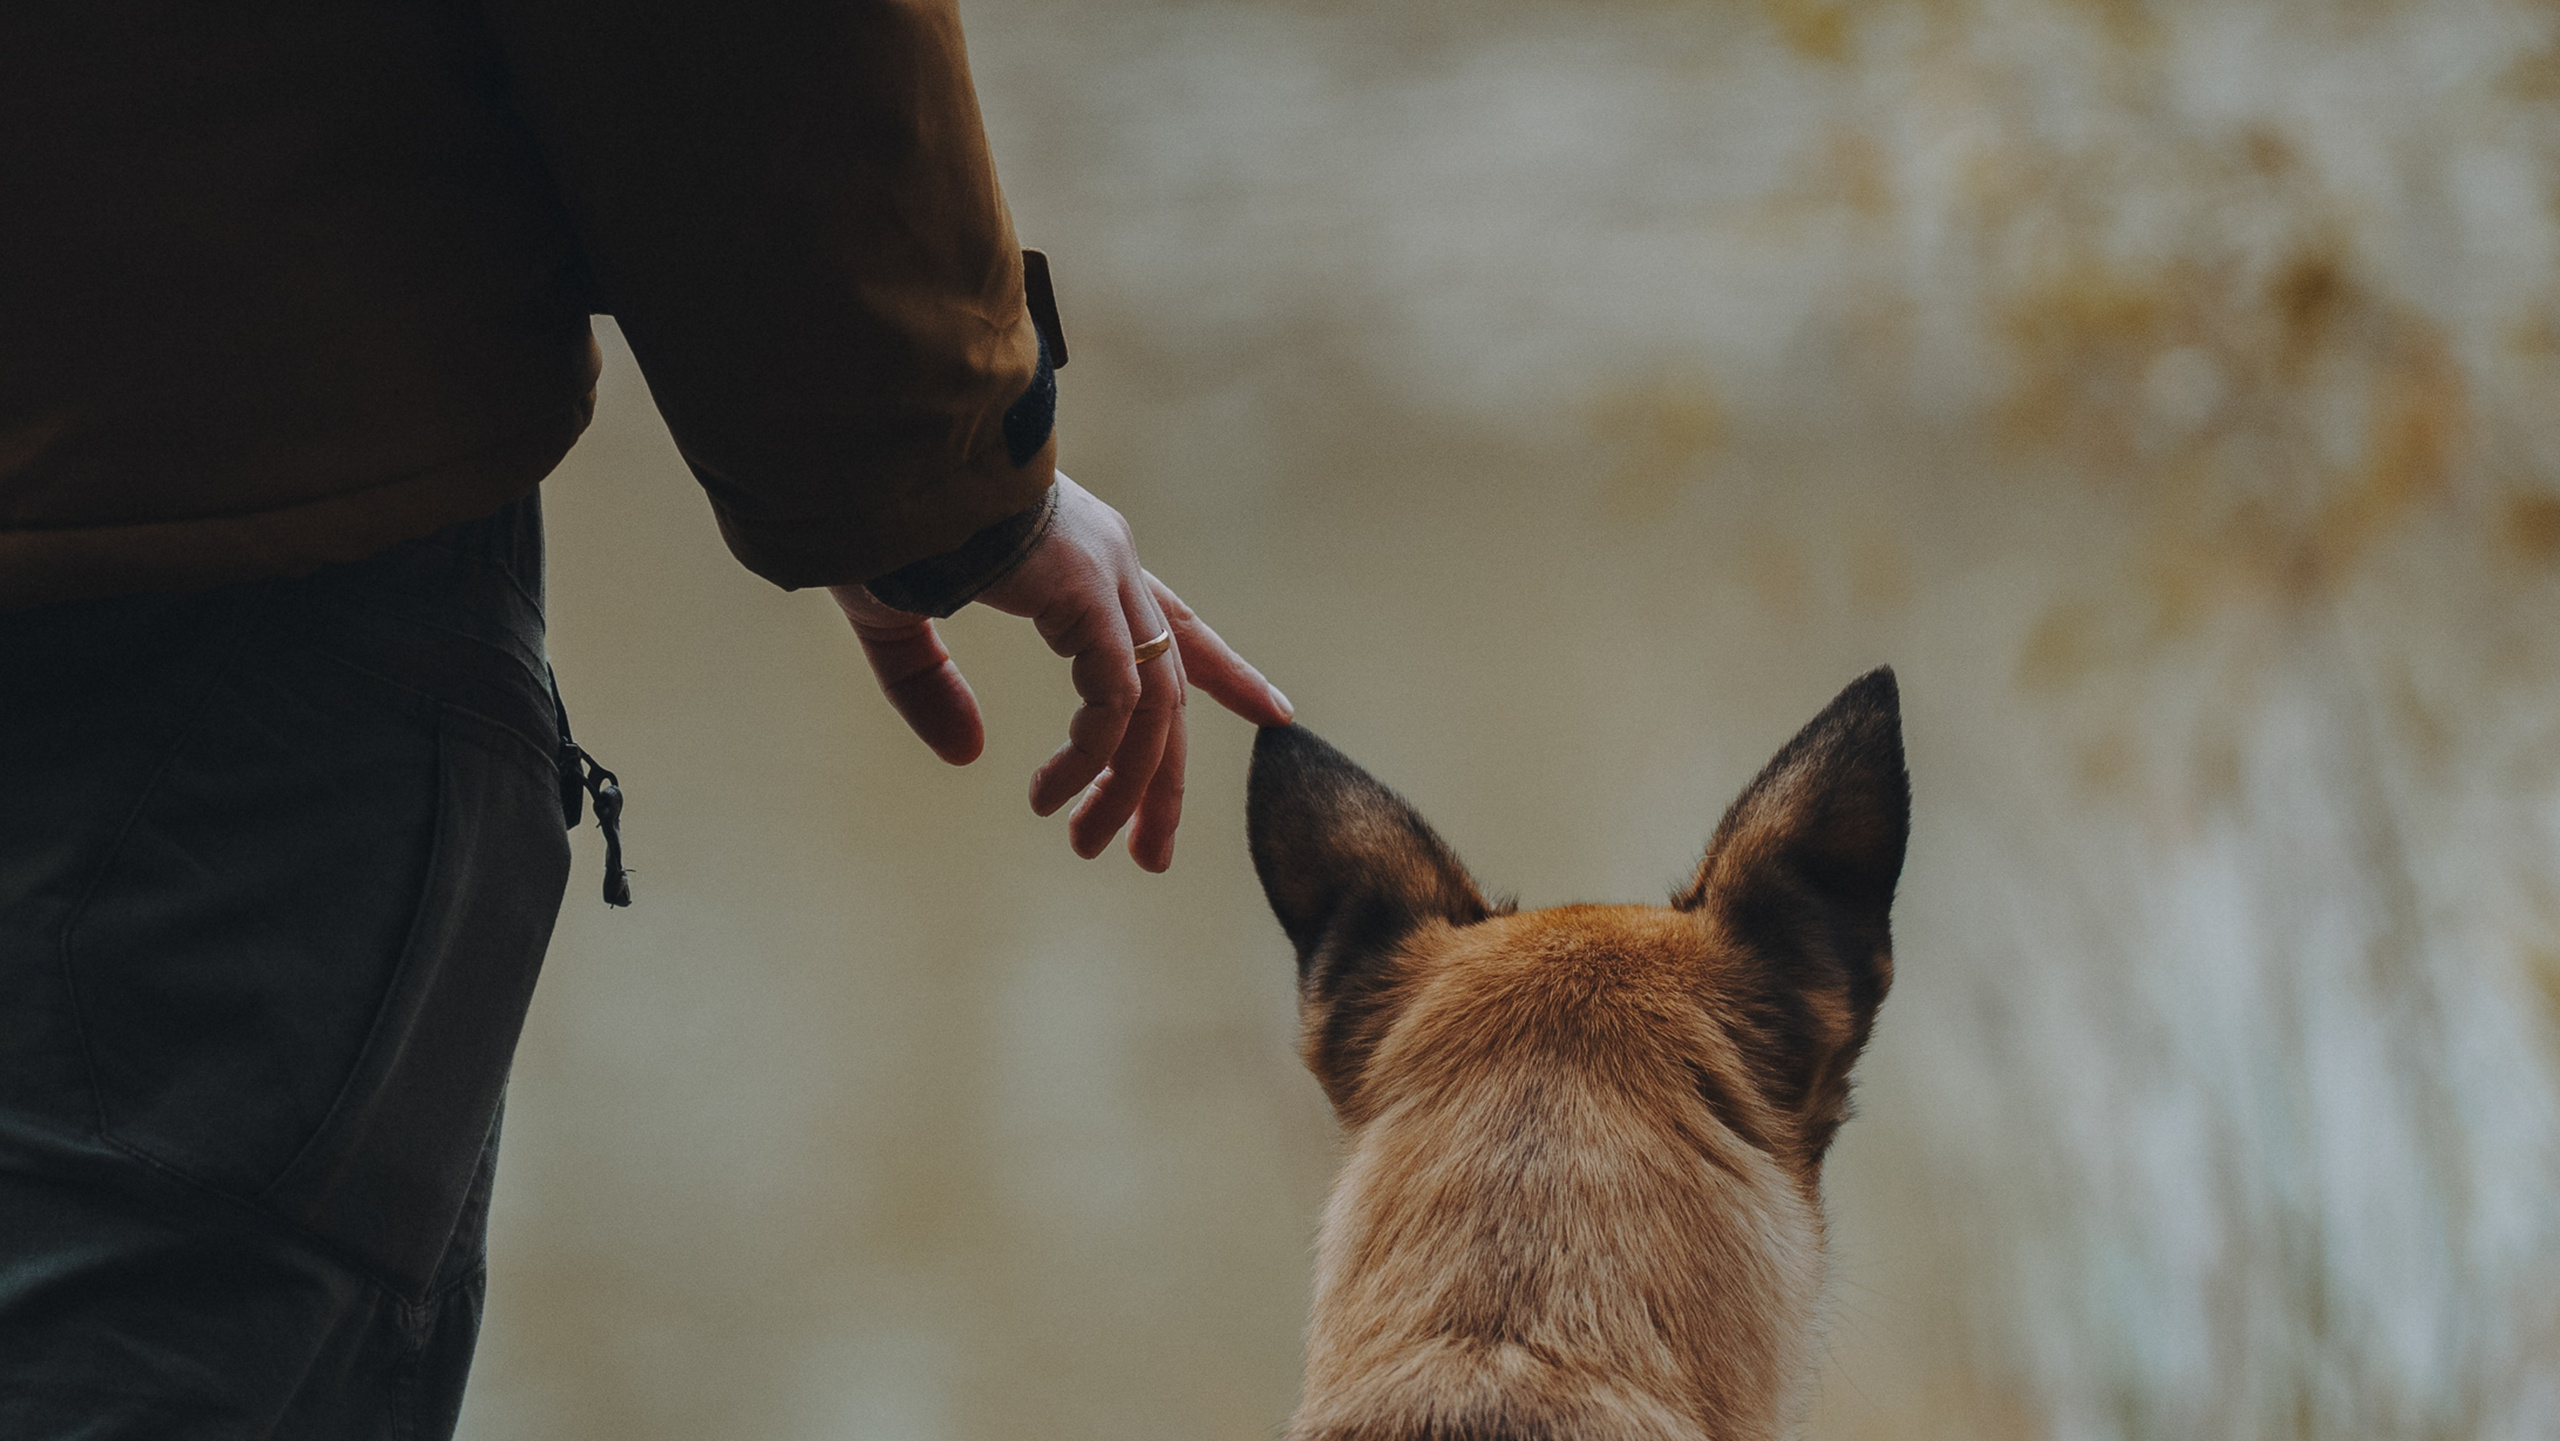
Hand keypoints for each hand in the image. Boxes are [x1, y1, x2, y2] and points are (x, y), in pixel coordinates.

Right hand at [829, 474, 1293, 870]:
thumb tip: (969, 754)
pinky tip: (1054, 795)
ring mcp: (1108, 577)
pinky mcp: (1089, 594)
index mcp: (1083, 560)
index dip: (1225, 672)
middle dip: (1165, 778)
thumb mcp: (901, 616)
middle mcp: (1112, 565)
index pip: (1172, 626)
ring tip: (1093, 846)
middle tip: (1150, 854)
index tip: (1275, 711)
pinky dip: (1093, 757)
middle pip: (1171, 689)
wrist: (877, 458)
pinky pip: (1116, 701)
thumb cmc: (882, 518)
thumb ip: (929, 684)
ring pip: (1154, 707)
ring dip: (1133, 788)